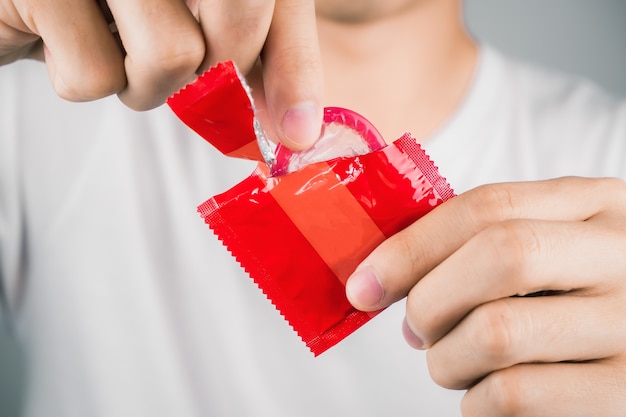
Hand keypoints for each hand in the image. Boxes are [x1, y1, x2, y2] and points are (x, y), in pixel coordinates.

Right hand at [0, 0, 321, 147]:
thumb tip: (298, 131)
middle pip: (239, 15)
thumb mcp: (191, 20)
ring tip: (111, 43)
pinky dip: (82, 80)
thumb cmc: (109, 10)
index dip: (294, 65)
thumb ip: (253, 58)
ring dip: (143, 82)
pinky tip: (59, 36)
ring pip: (172, 55)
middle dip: (216, 70)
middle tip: (177, 62)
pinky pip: (97, 76)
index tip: (298, 130)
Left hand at [346, 177, 625, 415]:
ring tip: (456, 363)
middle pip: (501, 255)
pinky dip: (476, 402)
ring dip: (447, 359)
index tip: (366, 284)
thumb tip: (378, 279)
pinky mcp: (621, 394)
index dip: (413, 245)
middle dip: (430, 300)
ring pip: (497, 332)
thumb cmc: (565, 300)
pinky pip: (513, 395)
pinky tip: (488, 394)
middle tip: (416, 329)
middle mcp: (624, 257)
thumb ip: (474, 245)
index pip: (489, 207)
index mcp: (596, 206)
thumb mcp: (541, 250)